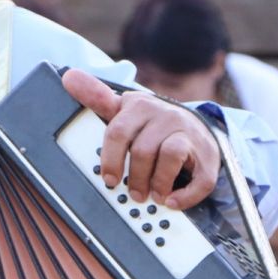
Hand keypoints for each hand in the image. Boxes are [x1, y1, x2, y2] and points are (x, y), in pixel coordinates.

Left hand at [63, 71, 221, 209]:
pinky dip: (184, 195)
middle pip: (143, 150)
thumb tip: (69, 77)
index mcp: (141, 106)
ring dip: (158, 183)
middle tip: (133, 193)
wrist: (196, 128)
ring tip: (153, 195)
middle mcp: (166, 115)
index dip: (110, 159)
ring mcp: (189, 134)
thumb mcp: (125, 110)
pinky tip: (172, 201)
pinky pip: (199, 179)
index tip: (109, 179)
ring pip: (171, 156)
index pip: (118, 131)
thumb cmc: (152, 124)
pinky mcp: (208, 156)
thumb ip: (97, 97)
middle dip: (135, 177)